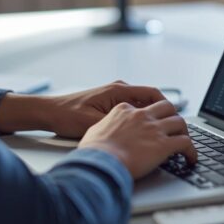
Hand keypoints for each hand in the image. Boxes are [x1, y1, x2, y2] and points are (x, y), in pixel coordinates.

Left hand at [0, 81, 166, 137]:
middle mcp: (118, 89)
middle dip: (161, 114)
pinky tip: (138, 135)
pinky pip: (131, 110)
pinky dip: (139, 120)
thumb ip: (119, 124)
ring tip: (157, 134)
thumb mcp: (95, 122)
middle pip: (150, 100)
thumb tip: (140, 133)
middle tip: (170, 130)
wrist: (48, 112)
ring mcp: (114, 96)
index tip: (175, 120)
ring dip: (150, 118)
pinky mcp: (109, 103)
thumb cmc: (68, 115)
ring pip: (141, 105)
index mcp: (118, 90)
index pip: (153, 93)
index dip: (168, 107)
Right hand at [78, 100, 197, 178]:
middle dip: (172, 115)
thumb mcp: (94, 131)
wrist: (100, 162)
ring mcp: (154, 129)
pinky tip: (191, 158)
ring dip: (184, 131)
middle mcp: (141, 116)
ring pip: (179, 122)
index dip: (150, 115)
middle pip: (166, 107)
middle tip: (174, 127)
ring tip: (185, 142)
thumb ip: (104, 127)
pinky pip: (185, 143)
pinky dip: (192, 151)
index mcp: (124, 110)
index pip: (144, 107)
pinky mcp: (163, 145)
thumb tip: (103, 134)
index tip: (152, 123)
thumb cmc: (93, 151)